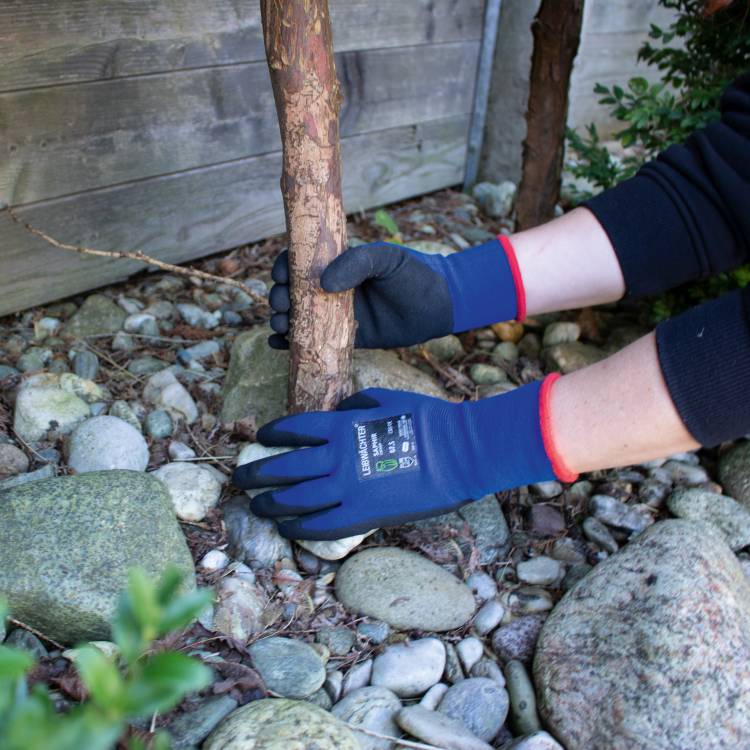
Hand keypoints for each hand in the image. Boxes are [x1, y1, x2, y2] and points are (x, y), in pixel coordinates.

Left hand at [231, 379, 572, 539]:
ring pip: (294, 499)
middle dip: (257, 473)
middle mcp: (334, 457)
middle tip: (240, 477)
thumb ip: (356, 404)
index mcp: (340, 425)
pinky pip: (318, 525)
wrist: (458, 453)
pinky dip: (297, 527)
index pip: (293, 429)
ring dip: (269, 502)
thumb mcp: (386, 399)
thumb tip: (341, 410)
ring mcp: (346, 488)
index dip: (272, 434)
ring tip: (256, 504)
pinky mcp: (361, 515)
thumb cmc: (428, 421)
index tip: (262, 437)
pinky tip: (286, 526)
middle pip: (283, 467)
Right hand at [267, 237, 523, 349]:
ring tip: (281, 326)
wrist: (437, 307)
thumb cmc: (413, 276)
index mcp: (337, 263)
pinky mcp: (343, 339)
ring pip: (297, 317)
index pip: (300, 261)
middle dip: (279, 297)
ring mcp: (335, 315)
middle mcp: (331, 289)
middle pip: (291, 291)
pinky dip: (290, 344)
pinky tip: (280, 345)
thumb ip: (356, 263)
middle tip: (283, 305)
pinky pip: (311, 341)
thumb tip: (323, 283)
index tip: (282, 276)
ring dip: (281, 320)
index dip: (284, 267)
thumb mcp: (386, 260)